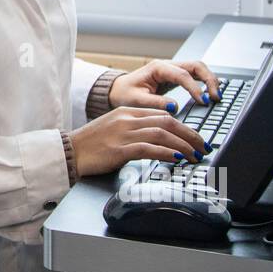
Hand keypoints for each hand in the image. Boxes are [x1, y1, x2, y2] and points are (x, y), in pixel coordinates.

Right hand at [69, 107, 210, 176]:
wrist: (69, 151)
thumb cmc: (91, 144)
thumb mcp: (114, 129)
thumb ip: (135, 130)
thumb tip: (159, 141)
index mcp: (127, 112)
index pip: (163, 114)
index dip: (184, 126)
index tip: (195, 138)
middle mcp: (128, 119)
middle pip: (167, 122)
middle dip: (190, 135)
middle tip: (203, 146)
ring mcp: (124, 133)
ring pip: (162, 134)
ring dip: (183, 146)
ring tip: (195, 156)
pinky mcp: (120, 149)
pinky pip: (149, 149)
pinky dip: (166, 153)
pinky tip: (177, 159)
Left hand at [109, 59, 220, 113]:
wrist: (118, 90)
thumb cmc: (124, 94)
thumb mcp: (136, 100)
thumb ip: (155, 103)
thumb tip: (174, 107)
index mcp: (158, 68)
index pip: (182, 75)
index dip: (195, 88)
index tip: (203, 101)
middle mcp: (168, 66)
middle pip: (196, 66)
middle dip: (209, 80)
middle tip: (216, 97)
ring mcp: (173, 70)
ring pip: (198, 69)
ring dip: (210, 80)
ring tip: (217, 96)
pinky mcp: (176, 78)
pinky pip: (195, 76)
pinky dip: (205, 83)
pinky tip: (210, 94)